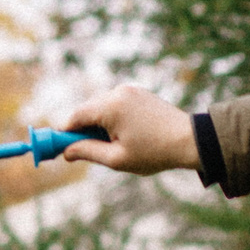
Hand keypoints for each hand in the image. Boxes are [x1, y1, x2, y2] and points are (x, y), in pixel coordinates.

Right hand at [58, 85, 199, 175]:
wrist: (191, 140)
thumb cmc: (154, 152)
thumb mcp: (115, 159)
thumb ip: (86, 152)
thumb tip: (65, 152)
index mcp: (110, 107)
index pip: (74, 118)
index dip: (64, 135)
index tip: (58, 150)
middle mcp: (118, 92)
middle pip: (86, 112)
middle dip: (82, 131)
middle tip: (85, 152)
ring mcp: (129, 90)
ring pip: (99, 108)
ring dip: (98, 126)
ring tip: (114, 145)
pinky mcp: (138, 93)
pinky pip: (114, 105)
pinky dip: (111, 119)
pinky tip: (123, 135)